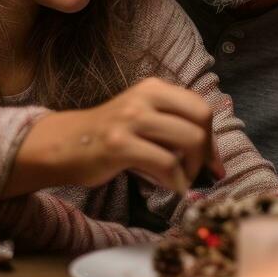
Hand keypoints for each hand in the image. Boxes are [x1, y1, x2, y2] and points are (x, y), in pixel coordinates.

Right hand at [10, 78, 223, 195]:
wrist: (64, 145)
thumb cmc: (109, 136)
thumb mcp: (143, 117)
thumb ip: (174, 126)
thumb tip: (213, 159)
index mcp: (154, 88)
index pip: (201, 107)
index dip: (212, 139)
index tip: (212, 163)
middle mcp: (144, 97)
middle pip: (201, 121)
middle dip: (206, 153)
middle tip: (196, 173)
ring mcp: (131, 119)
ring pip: (188, 140)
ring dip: (192, 168)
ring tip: (180, 180)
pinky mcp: (119, 144)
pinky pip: (166, 163)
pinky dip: (176, 181)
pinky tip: (170, 188)